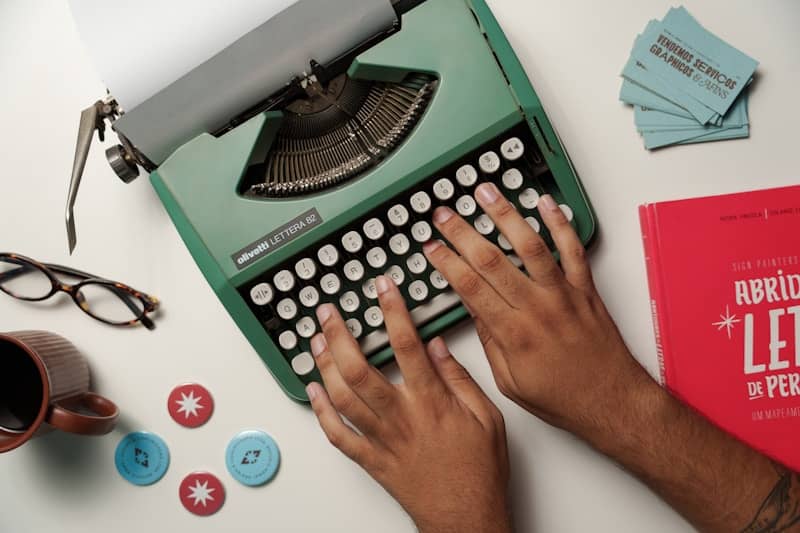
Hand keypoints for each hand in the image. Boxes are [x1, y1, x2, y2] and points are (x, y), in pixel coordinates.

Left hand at [307, 276, 511, 532]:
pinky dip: (321, 411)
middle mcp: (401, 417)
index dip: (392, 310)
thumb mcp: (487, 417)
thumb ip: (459, 378)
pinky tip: (314, 390)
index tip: (382, 287)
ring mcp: (381, 439)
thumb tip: (437, 346)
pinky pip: (338, 435)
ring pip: (342, 397)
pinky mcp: (371, 460)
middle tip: (327, 312)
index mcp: (431, 402)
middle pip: (359, 368)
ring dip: (324, 365)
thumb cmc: (479, 471)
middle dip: (339, 335)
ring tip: (316, 340)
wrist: (466, 517)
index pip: (406, 345)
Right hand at [423, 184, 651, 440]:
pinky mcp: (585, 289)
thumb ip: (490, 341)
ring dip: (505, 215)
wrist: (611, 402)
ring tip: (486, 192)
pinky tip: (544, 203)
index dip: (447, 263)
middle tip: (444, 214)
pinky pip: (572, 250)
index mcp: (514, 334)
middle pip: (492, 260)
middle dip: (463, 232)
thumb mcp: (510, 381)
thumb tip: (472, 307)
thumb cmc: (563, 398)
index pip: (470, 287)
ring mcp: (563, 295)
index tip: (431, 247)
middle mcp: (537, 308)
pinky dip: (560, 223)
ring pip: (530, 245)